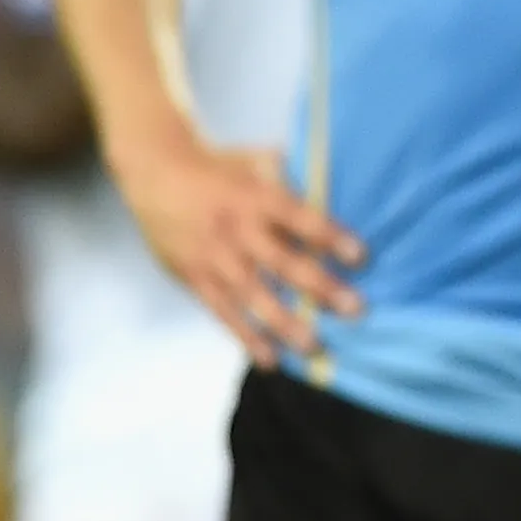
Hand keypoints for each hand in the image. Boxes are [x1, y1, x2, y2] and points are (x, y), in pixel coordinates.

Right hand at [107, 131, 361, 365]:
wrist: (158, 177)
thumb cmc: (220, 167)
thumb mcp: (257, 161)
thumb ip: (292, 178)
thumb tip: (333, 191)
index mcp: (257, 197)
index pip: (301, 218)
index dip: (330, 237)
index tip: (362, 257)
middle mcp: (238, 230)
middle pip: (283, 263)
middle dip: (320, 287)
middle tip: (355, 309)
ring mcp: (216, 258)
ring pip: (254, 296)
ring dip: (286, 323)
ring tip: (315, 346)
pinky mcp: (196, 280)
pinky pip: (224, 313)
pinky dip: (247, 338)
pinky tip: (272, 358)